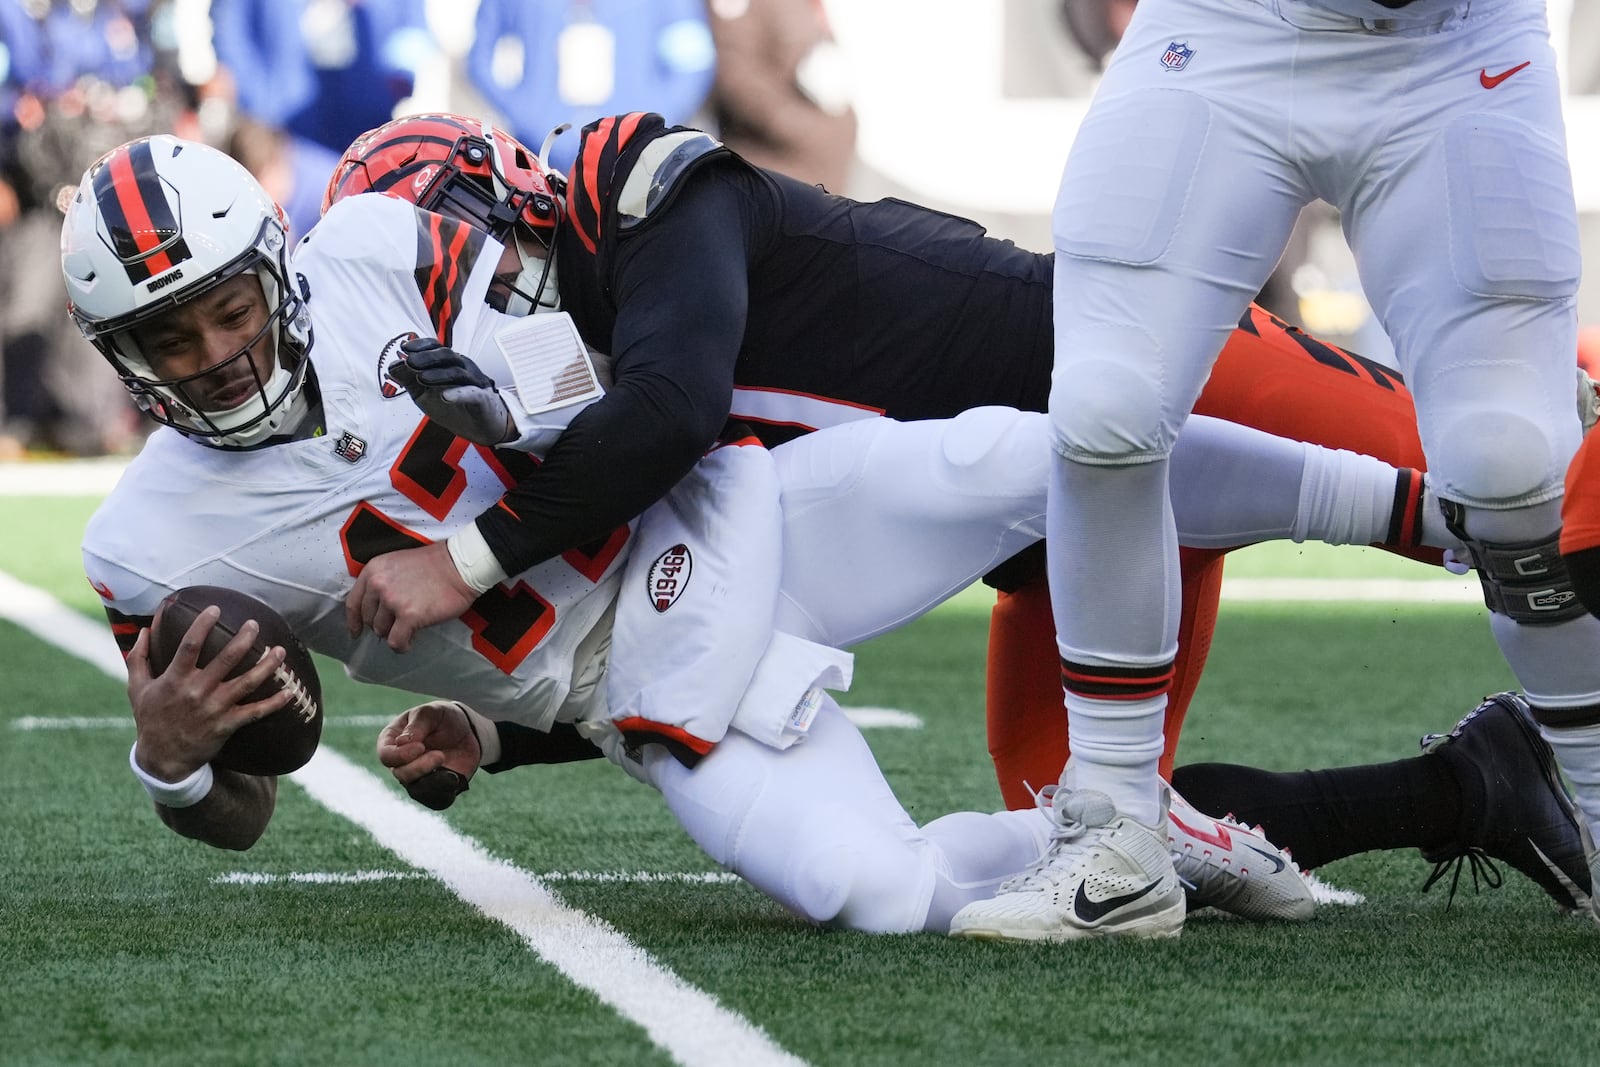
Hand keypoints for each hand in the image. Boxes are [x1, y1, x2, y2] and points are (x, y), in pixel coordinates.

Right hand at [126, 604, 291, 780]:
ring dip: (266, 666)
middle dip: (243, 639)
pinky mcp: (227, 725)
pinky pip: (255, 712)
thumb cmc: (150, 719)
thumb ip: (138, 658)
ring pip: (246, 683)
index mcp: (175, 679)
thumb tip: (144, 629)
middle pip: (226, 660)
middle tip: (255, 624)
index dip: (203, 625)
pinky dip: (274, 703)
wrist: (163, 759)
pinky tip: (290, 692)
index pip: (190, 645)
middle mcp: (197, 691)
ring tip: (280, 650)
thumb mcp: (137, 688)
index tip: (216, 609)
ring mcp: (214, 708)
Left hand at [345, 541, 477, 651]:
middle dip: (382, 625)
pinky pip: (396, 641)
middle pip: (369, 619)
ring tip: (410, 628)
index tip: (356, 631)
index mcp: (374, 570)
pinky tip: (411, 641)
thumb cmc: (434, 565)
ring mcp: (393, 601)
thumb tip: (376, 609)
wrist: (459, 565)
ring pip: (382, 631)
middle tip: (398, 624)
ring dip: (395, 633)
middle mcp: (379, 585)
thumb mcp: (397, 563)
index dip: (354, 621)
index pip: (354, 602)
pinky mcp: (409, 616)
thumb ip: (382, 581)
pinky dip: (402, 645)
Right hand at [377, 700, 481, 808]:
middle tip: (440, 755)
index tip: (421, 746)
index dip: (401, 755)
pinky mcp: (435, 789)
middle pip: (401, 775)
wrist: (467, 732)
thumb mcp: (432, 712)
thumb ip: (417, 724)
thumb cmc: (442, 718)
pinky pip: (436, 800)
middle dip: (420, 767)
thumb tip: (400, 742)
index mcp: (392, 741)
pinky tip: (454, 778)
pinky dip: (445, 791)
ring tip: (449, 768)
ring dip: (434, 781)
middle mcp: (400, 763)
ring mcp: (416, 778)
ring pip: (417, 791)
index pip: (386, 756)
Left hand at [390, 338, 514, 445]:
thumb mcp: (424, 394)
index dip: (421, 345)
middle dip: (426, 357)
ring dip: (438, 374)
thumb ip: (409, 380)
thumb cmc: (454, 407)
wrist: (479, 428)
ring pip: (457, 372)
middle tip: (409, 362)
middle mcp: (463, 369)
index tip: (405, 348)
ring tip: (421, 377)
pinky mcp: (482, 401)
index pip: (436, 347)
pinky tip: (445, 396)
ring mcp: (474, 384)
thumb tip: (392, 366)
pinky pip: (472, 394)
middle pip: (447, 355)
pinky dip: (458, 394)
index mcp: (449, 364)